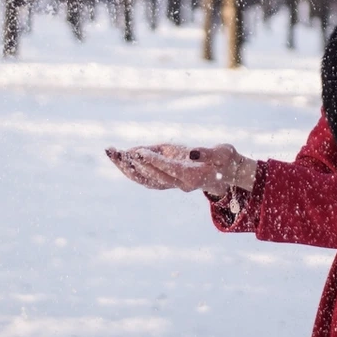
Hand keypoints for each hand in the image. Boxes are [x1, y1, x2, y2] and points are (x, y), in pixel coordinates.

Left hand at [105, 144, 256, 192]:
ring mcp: (172, 184)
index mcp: (193, 177)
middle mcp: (180, 184)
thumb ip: (208, 153)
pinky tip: (119, 159)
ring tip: (111, 153)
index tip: (139, 152)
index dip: (154, 161)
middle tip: (117, 152)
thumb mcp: (222, 152)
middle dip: (134, 164)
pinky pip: (145, 179)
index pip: (170, 170)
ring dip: (127, 167)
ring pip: (145, 179)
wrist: (225, 172)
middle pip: (153, 177)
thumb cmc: (224, 158)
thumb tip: (192, 152)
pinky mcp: (166, 181)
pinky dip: (131, 170)